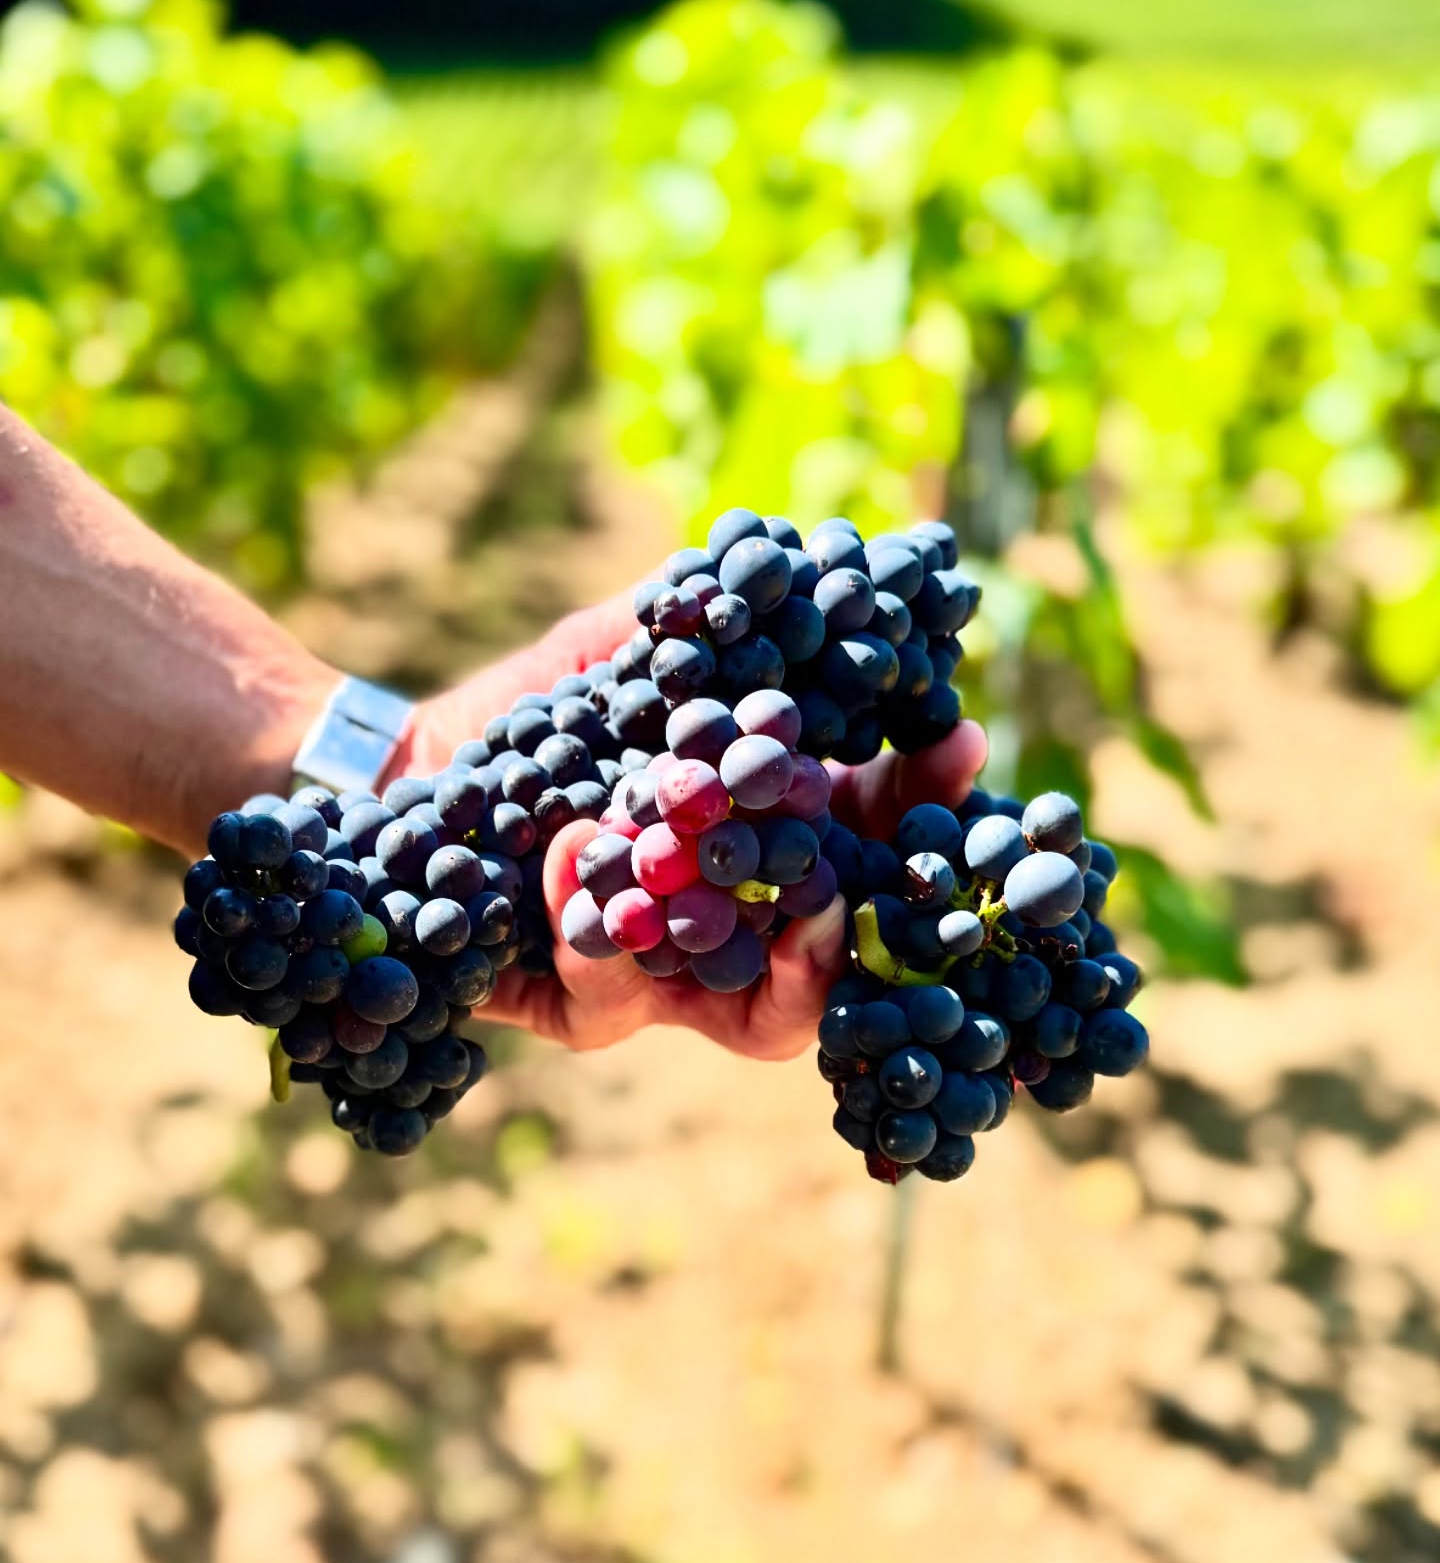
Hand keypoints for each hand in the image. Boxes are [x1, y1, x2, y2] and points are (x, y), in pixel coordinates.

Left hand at [388, 587, 987, 1059]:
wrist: (399, 775)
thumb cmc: (523, 719)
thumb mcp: (611, 654)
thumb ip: (692, 615)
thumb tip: (805, 545)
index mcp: (765, 844)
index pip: (873, 835)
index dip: (925, 798)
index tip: (959, 738)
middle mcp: (732, 925)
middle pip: (847, 947)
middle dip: (888, 901)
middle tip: (900, 847)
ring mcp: (665, 981)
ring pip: (761, 1017)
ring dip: (787, 959)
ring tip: (800, 901)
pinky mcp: (580, 1008)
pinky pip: (612, 993)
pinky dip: (600, 918)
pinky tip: (574, 846)